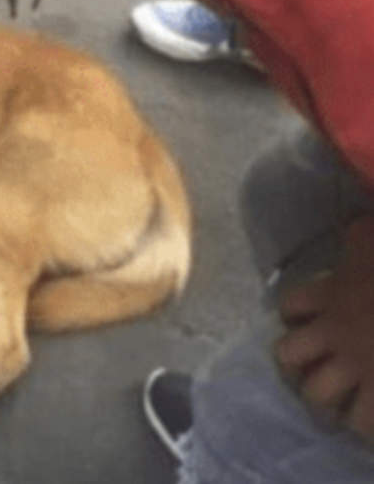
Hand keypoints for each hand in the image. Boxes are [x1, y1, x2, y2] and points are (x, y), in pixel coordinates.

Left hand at [277, 215, 373, 440]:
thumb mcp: (372, 238)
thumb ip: (362, 235)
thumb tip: (355, 224)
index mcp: (333, 294)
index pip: (291, 306)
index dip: (295, 315)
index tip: (306, 321)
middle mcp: (334, 333)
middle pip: (287, 356)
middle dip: (297, 366)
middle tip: (316, 370)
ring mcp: (356, 366)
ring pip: (317, 394)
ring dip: (327, 401)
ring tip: (341, 406)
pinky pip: (364, 421)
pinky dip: (367, 427)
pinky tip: (370, 426)